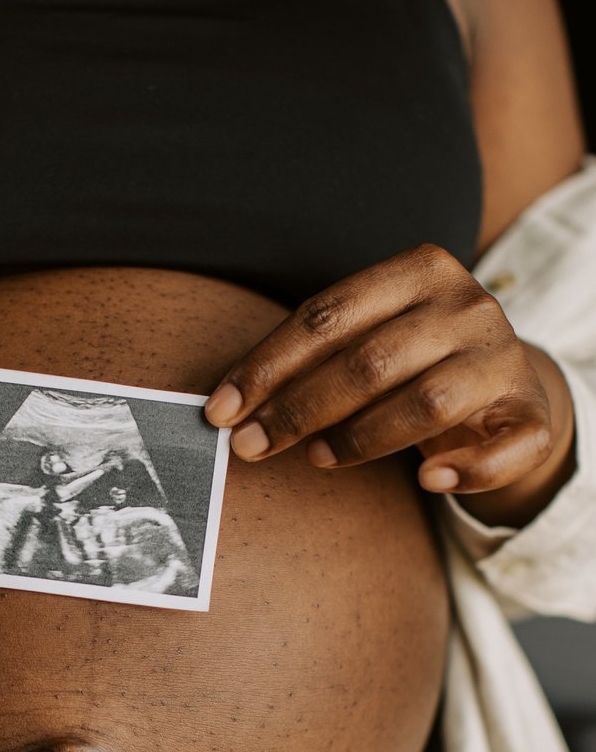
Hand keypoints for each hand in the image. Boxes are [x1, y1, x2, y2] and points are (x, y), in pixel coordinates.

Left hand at [204, 244, 558, 496]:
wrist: (505, 384)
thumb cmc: (414, 359)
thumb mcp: (368, 335)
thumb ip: (310, 358)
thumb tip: (229, 406)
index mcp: (419, 270)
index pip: (326, 315)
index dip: (266, 366)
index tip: (221, 408)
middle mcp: (467, 306)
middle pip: (369, 362)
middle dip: (299, 410)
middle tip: (250, 446)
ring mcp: (503, 358)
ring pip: (427, 403)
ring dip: (361, 439)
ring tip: (317, 458)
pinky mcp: (531, 413)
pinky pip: (501, 449)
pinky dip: (462, 471)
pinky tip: (425, 480)